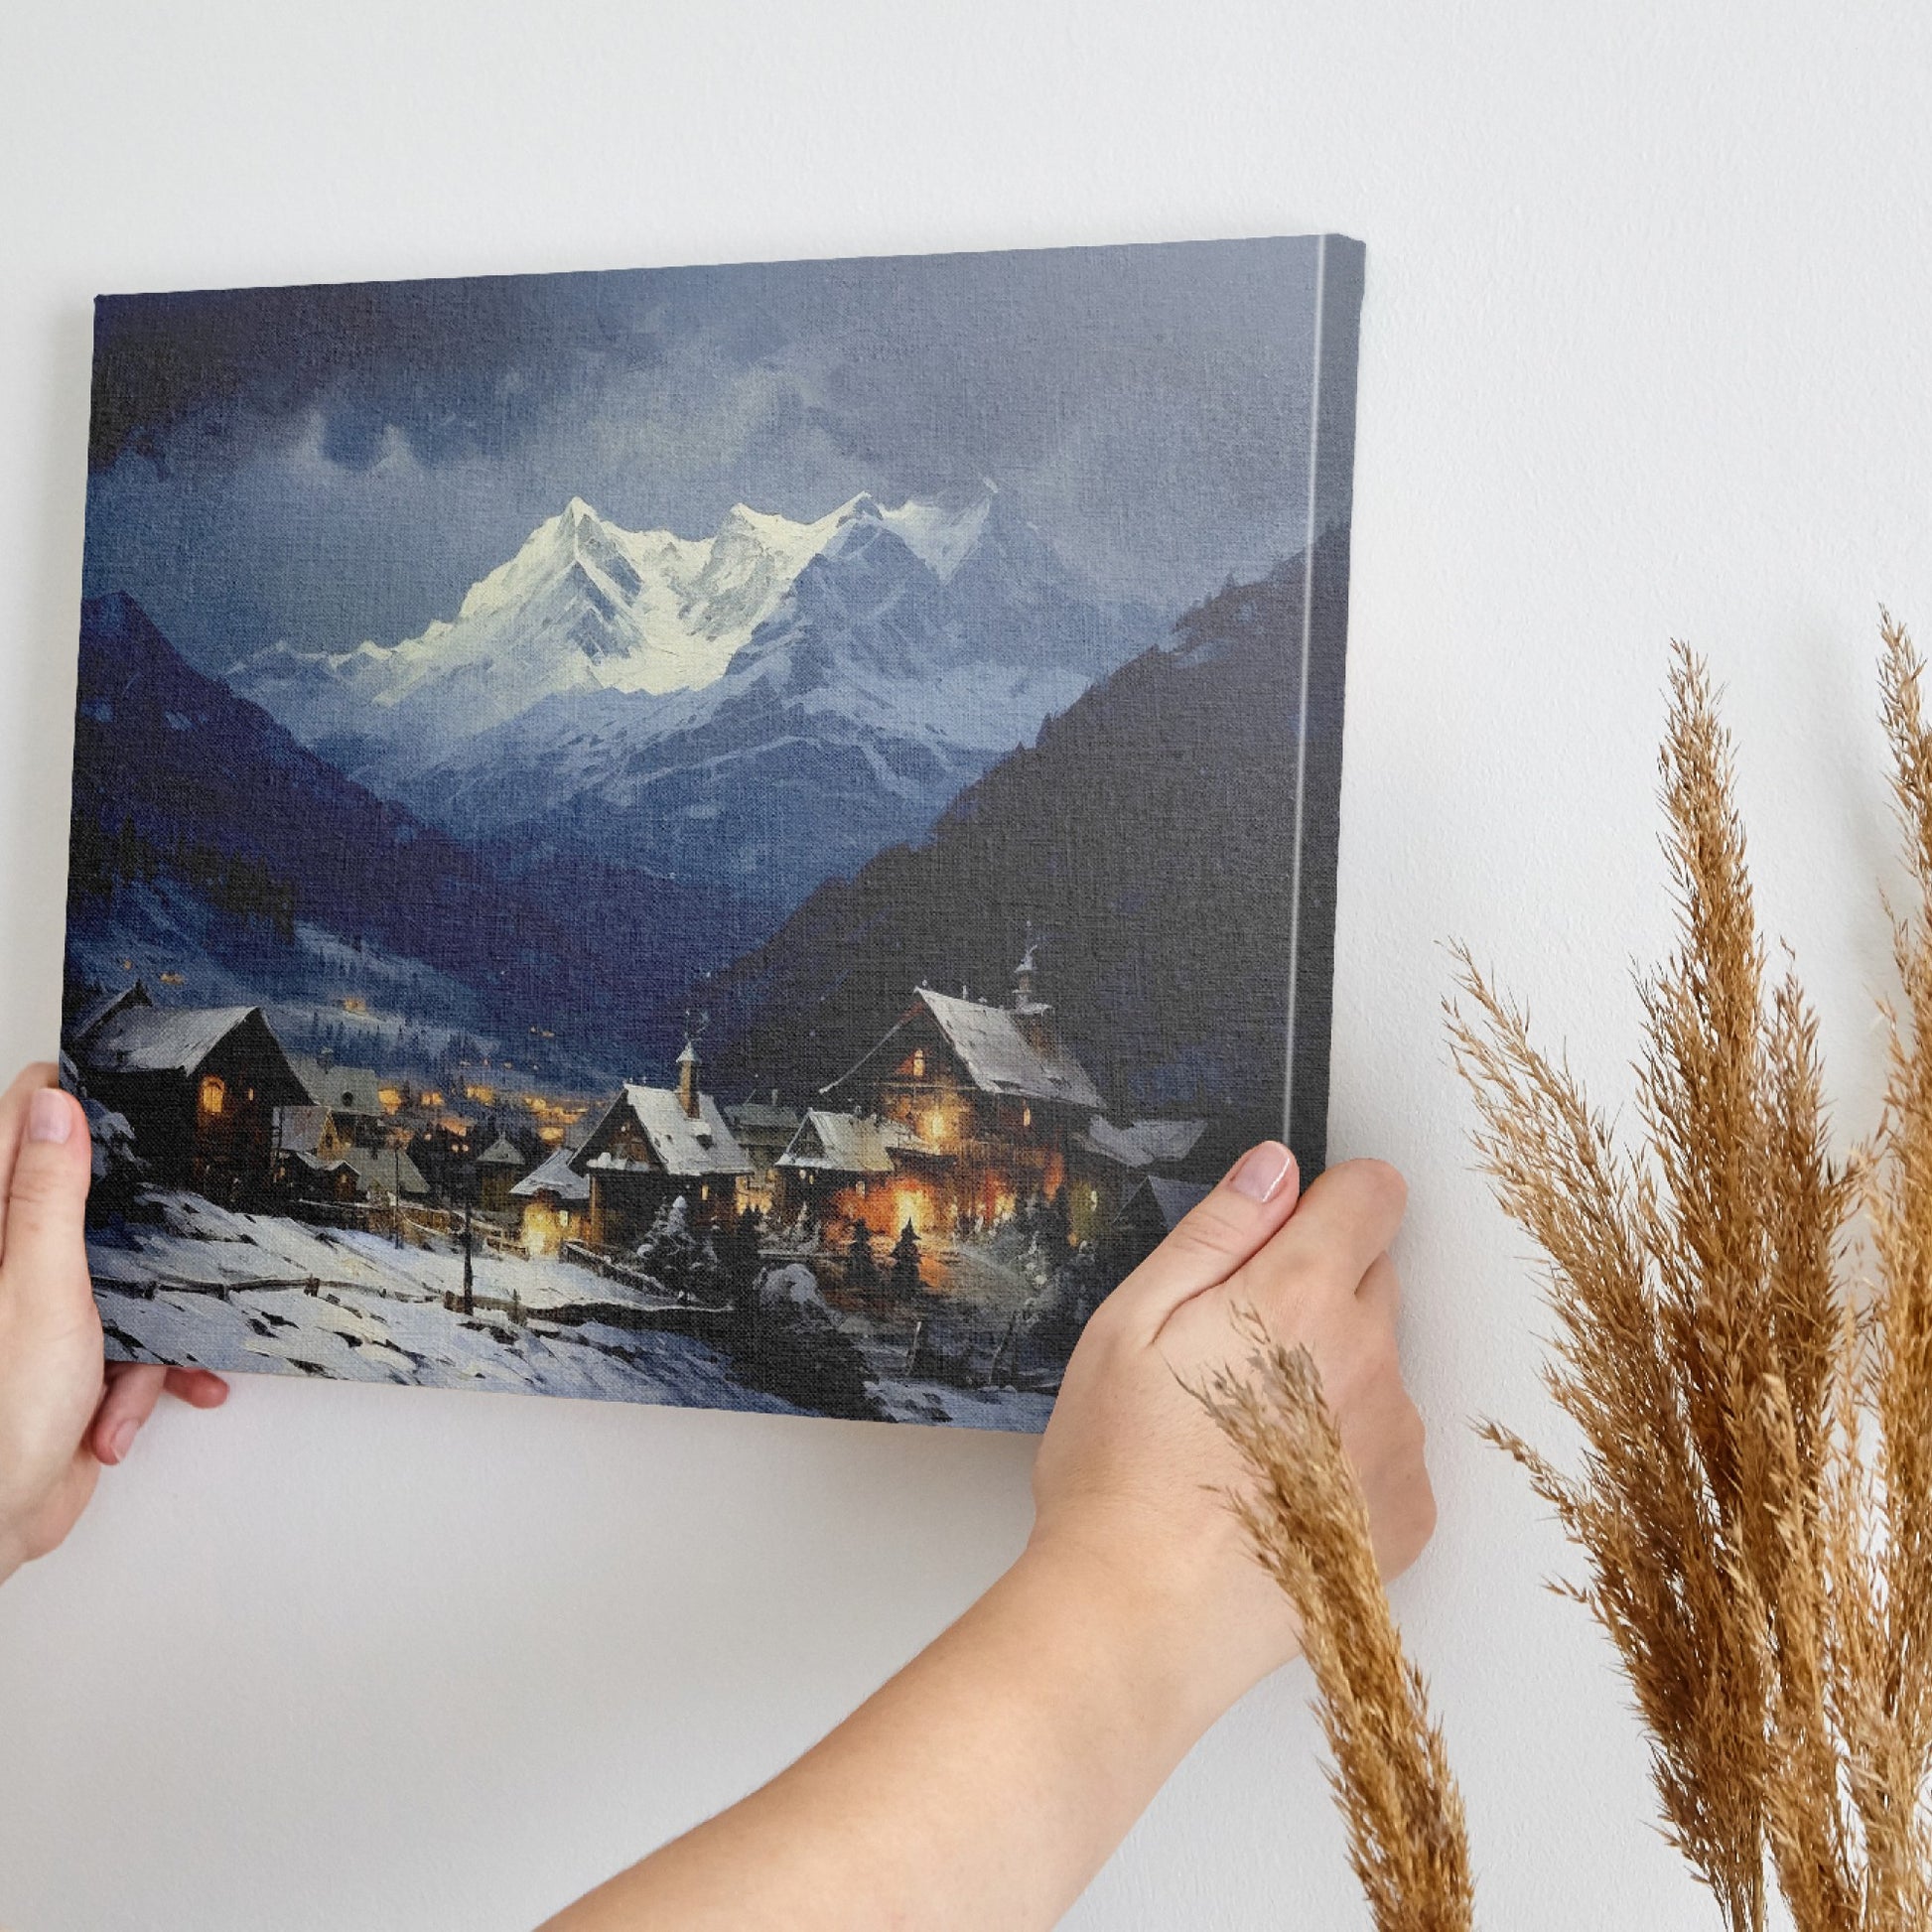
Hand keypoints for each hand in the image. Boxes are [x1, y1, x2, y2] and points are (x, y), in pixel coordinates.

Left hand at [0, 1063, 226, 1583]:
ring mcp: (39, 1310)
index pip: (21, 1123)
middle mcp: (10, 1262)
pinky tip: (126, 1412)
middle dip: (140, 1229)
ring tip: (139, 1369)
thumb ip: (47, 1197)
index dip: (71, 1102)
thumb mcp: (39, 1289)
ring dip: (148, 1326)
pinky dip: (141, 1378)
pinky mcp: (68, 1357)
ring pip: (123, 1275)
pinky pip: (129, 1341)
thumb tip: (54, 1107)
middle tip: (170, 1230)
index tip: (125, 1097)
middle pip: (85, 1198)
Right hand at [1028, 1144, 1433, 1723]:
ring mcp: (1397, 1441)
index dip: (1327, 1201)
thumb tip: (1275, 1168)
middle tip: (1231, 1353)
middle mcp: (1371, 1359)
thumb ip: (1216, 1233)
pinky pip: (1388, 1450)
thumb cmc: (1120, 1472)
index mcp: (1301, 1296)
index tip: (1283, 1236)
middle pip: (1374, 1279)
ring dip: (1332, 1379)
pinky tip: (1276, 1491)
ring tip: (1243, 1438)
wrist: (1143, 1616)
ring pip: (1378, 1368)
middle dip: (1316, 1293)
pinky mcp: (1407, 1514)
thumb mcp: (1132, 1323)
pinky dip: (1346, 1457)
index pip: (1373, 1195)